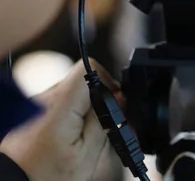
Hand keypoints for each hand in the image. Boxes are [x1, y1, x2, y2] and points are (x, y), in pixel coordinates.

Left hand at [0, 59, 118, 180]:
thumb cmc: (45, 177)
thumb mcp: (87, 154)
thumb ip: (103, 121)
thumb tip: (116, 99)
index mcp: (60, 105)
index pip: (89, 68)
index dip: (108, 80)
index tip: (115, 101)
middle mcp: (45, 100)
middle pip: (83, 82)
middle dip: (100, 100)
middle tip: (106, 125)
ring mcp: (37, 106)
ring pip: (73, 94)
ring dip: (86, 109)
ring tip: (88, 136)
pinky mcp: (34, 114)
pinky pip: (61, 105)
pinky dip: (73, 116)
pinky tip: (75, 137)